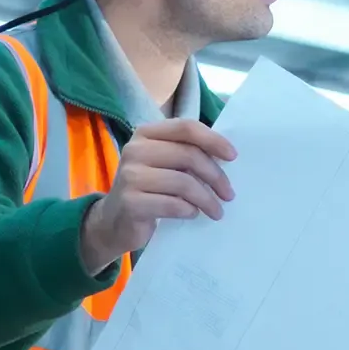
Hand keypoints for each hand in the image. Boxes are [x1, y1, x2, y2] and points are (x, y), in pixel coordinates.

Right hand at [78, 118, 237, 274]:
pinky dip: (189, 210)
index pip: (186, 127)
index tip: (233, 157)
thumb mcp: (165, 165)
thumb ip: (187, 154)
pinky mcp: (131, 202)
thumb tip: (227, 156)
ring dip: (207, 199)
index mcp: (146, 134)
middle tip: (229, 194)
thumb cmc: (149, 190)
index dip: (214, 140)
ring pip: (183, 182)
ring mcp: (130, 176)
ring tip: (216, 211)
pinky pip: (172, 204)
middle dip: (215, 176)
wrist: (114, 222)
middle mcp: (135, 150)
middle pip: (188, 155)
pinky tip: (192, 214)